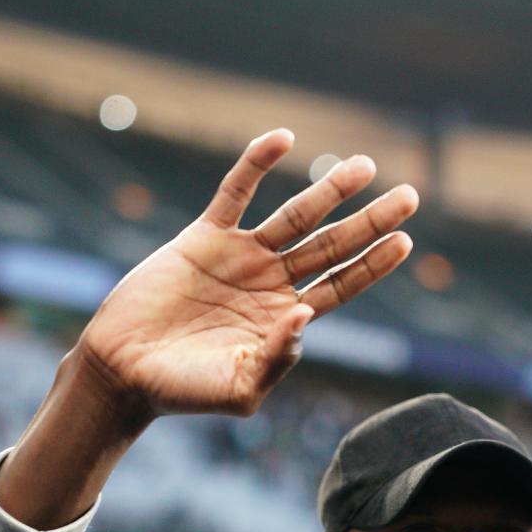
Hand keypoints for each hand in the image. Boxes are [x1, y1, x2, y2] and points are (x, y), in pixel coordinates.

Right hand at [73, 129, 417, 421]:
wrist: (122, 371)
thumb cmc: (182, 391)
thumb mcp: (239, 389)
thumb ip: (278, 358)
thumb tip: (307, 311)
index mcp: (285, 319)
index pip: (342, 285)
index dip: (374, 264)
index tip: (406, 241)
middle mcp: (270, 283)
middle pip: (333, 245)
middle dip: (370, 221)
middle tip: (410, 197)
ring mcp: (240, 257)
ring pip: (295, 215)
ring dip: (330, 190)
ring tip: (364, 166)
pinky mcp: (204, 238)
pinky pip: (236, 193)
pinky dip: (257, 165)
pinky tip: (282, 139)